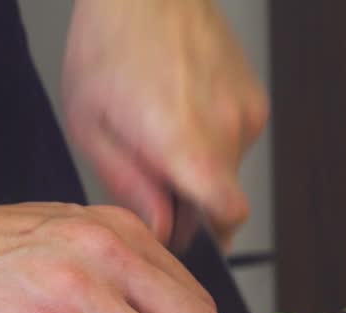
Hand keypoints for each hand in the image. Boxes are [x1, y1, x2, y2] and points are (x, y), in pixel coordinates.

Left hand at [62, 0, 268, 245]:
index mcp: (186, 144)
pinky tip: (181, 107)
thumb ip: (128, 186)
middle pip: (222, 198)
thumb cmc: (111, 43)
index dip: (208, 236)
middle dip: (190, 197)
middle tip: (151, 167)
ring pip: (227, 167)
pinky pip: (235, 139)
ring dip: (198, 162)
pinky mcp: (255, 100)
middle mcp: (227, 131)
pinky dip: (210, 136)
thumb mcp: (90, 124)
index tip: (183, 233)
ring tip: (161, 125)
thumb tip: (160, 229)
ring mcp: (247, 114)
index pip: (228, 217)